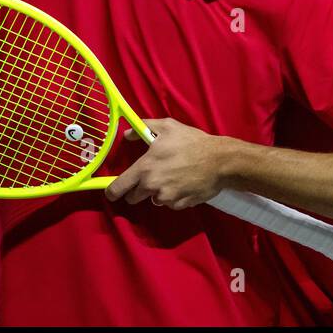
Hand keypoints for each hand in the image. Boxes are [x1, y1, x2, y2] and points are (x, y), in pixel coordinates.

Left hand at [104, 117, 227, 209]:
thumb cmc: (192, 142)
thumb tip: (127, 133)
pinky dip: (174, 196)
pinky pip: (170, 203)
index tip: (112, 191)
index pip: (118, 188)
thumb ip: (143, 128)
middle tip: (151, 176)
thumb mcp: (167, 127)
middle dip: (138, 189)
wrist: (220, 160)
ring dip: (158, 192)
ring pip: (154, 199)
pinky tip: (183, 182)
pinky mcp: (180, 205)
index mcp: (145, 169)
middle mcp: (152, 187)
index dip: (112, 191)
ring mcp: (167, 198)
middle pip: (133, 198)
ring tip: (173, 176)